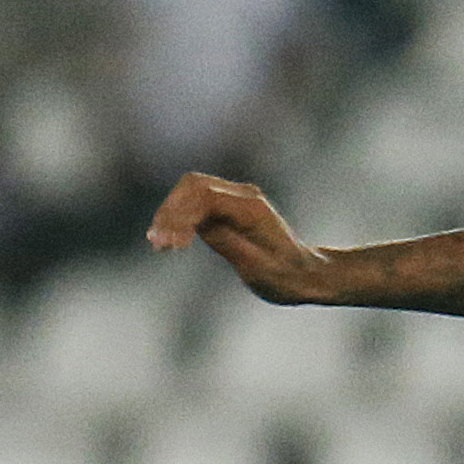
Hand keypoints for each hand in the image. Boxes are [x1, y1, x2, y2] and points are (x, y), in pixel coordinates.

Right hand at [146, 172, 327, 302]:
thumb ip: (228, 243)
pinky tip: (168, 239)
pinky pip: (195, 201)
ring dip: (170, 213)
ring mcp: (236, 197)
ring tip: (158, 243)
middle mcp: (245, 196)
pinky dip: (178, 216)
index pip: (206, 197)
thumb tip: (195, 226)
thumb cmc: (286, 278)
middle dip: (170, 211)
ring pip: (190, 190)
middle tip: (158, 243)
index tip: (170, 243)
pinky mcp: (228, 206)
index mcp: (253, 209)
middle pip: (193, 186)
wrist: (306, 275)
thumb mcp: (257, 268)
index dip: (181, 215)